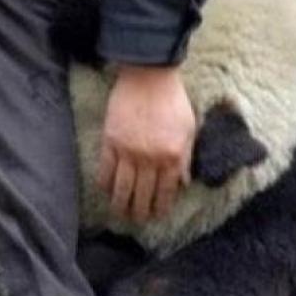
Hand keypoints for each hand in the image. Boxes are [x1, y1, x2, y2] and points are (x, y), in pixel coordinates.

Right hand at [97, 65, 195, 222]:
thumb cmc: (172, 100)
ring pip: (123, 188)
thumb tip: (183, 183)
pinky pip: (106, 170)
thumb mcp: (189, 129)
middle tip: (137, 221)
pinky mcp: (110, 142)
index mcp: (172, 156)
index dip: (160, 207)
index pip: (166, 192)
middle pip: (143, 195)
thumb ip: (186, 158)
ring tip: (120, 214)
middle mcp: (150, 159)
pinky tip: (106, 192)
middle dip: (140, 212)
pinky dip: (105, 184)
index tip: (156, 216)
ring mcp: (128, 151)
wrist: (148, 74)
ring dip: (121, 205)